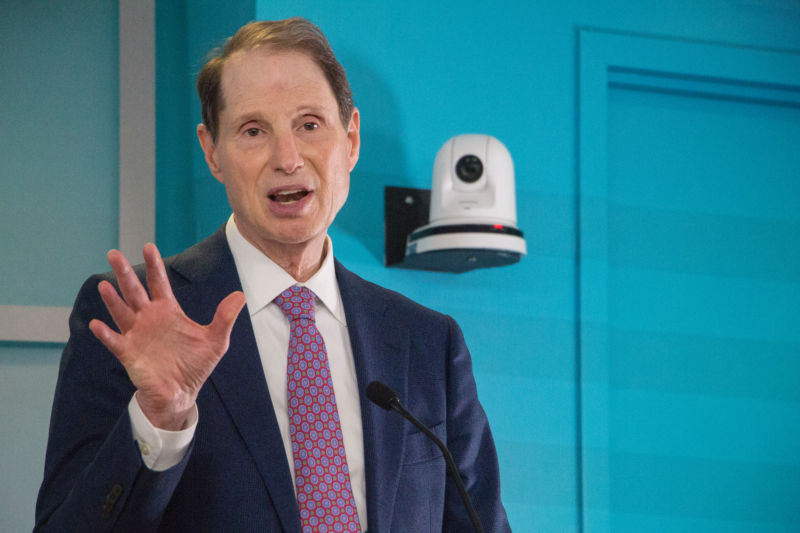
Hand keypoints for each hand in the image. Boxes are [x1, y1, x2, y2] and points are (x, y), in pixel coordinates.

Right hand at [89, 243, 245, 429]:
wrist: (182, 392)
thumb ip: (225, 317)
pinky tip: (96, 324)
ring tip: (104, 285)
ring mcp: (137, 335)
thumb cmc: (196, 365)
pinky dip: (105, 333)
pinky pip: (114, 341)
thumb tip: (240, 295)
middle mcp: (149, 318)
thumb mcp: (216, 340)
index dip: (154, 265)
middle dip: (124, 273)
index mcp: (168, 311)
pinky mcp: (129, 353)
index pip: (159, 282)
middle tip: (113, 253)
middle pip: (134, 291)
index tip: (148, 246)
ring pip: (121, 312)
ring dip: (112, 299)